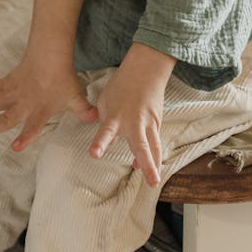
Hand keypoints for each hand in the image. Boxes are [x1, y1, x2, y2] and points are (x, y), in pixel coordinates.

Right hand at [0, 52, 97, 149]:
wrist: (52, 53)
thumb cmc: (64, 78)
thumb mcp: (76, 97)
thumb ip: (84, 110)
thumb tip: (97, 122)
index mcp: (40, 110)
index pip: (34, 126)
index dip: (26, 137)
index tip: (16, 147)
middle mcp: (25, 103)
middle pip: (6, 116)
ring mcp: (14, 92)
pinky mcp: (7, 81)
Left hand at [90, 45, 173, 186]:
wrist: (146, 70)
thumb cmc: (122, 86)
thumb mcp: (105, 102)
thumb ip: (105, 124)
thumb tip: (108, 144)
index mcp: (116, 117)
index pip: (106, 132)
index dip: (101, 143)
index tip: (94, 154)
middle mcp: (134, 123)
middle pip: (141, 146)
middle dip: (147, 165)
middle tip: (151, 182)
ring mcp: (148, 124)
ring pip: (154, 147)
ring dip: (155, 165)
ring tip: (154, 182)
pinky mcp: (157, 123)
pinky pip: (155, 142)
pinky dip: (153, 156)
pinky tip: (150, 169)